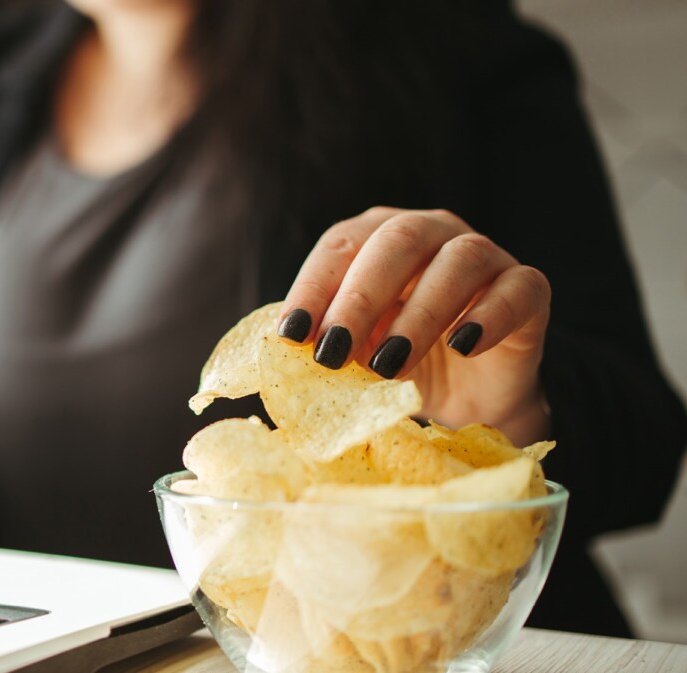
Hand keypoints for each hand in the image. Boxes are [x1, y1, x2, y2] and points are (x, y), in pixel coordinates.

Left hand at [277, 207, 551, 444]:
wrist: (467, 396)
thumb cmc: (397, 360)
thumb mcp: (353, 350)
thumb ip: (322, 339)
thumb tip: (279, 350)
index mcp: (378, 235)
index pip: (341, 244)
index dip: (314, 287)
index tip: (291, 335)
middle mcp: (432, 231)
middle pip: (397, 241)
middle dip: (359, 298)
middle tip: (334, 352)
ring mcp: (485, 255)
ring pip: (457, 262)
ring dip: (418, 314)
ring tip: (389, 366)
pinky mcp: (529, 289)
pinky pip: (517, 289)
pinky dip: (489, 316)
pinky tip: (462, 346)